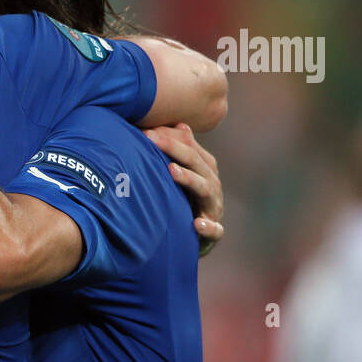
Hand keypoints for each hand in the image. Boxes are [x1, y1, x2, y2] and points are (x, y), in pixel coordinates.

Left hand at [144, 123, 223, 255]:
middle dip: (174, 149)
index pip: (190, 148)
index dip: (170, 137)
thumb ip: (182, 153)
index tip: (146, 129)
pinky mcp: (214, 232)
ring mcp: (214, 208)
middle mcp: (212, 185)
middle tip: (151, 139)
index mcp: (205, 170)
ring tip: (171, 170)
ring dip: (189, 179)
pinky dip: (208, 227)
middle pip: (196, 163)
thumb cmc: (185, 201)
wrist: (198, 237)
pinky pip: (215, 230)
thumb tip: (180, 124)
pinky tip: (197, 223)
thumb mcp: (184, 176)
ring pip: (206, 189)